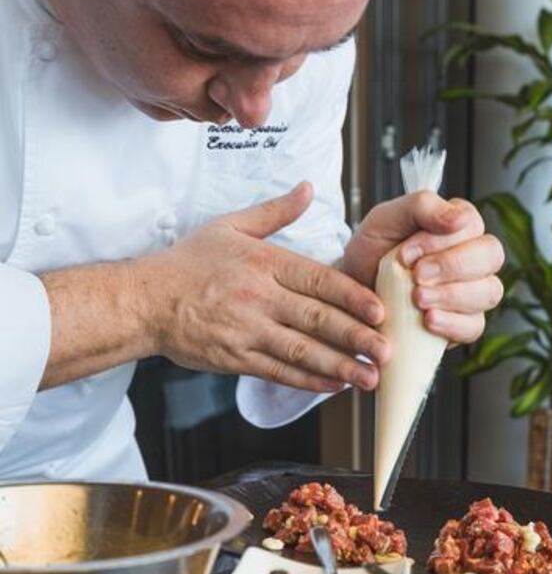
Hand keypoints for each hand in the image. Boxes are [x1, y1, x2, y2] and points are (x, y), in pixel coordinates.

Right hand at [137, 182, 389, 391]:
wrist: (143, 301)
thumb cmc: (187, 264)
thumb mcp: (231, 226)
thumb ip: (275, 212)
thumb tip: (307, 188)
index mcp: (263, 262)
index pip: (317, 280)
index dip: (351, 297)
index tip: (378, 310)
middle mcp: (259, 297)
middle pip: (316, 319)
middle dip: (356, 337)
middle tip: (386, 350)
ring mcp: (248, 330)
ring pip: (302, 351)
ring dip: (340, 365)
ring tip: (369, 377)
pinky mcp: (237, 358)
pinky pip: (279, 371)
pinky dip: (309, 380)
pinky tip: (334, 385)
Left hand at [342, 193, 504, 343]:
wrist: (351, 293)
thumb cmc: (372, 252)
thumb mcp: (386, 219)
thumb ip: (422, 206)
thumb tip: (460, 218)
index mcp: (458, 225)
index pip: (471, 225)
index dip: (440, 241)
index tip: (405, 253)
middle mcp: (472, 257)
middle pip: (491, 256)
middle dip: (452, 266)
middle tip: (416, 275)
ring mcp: (473, 292)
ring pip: (489, 292)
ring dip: (452, 296)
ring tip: (418, 299)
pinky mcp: (464, 323)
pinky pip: (475, 326)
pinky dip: (452, 324)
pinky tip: (428, 320)